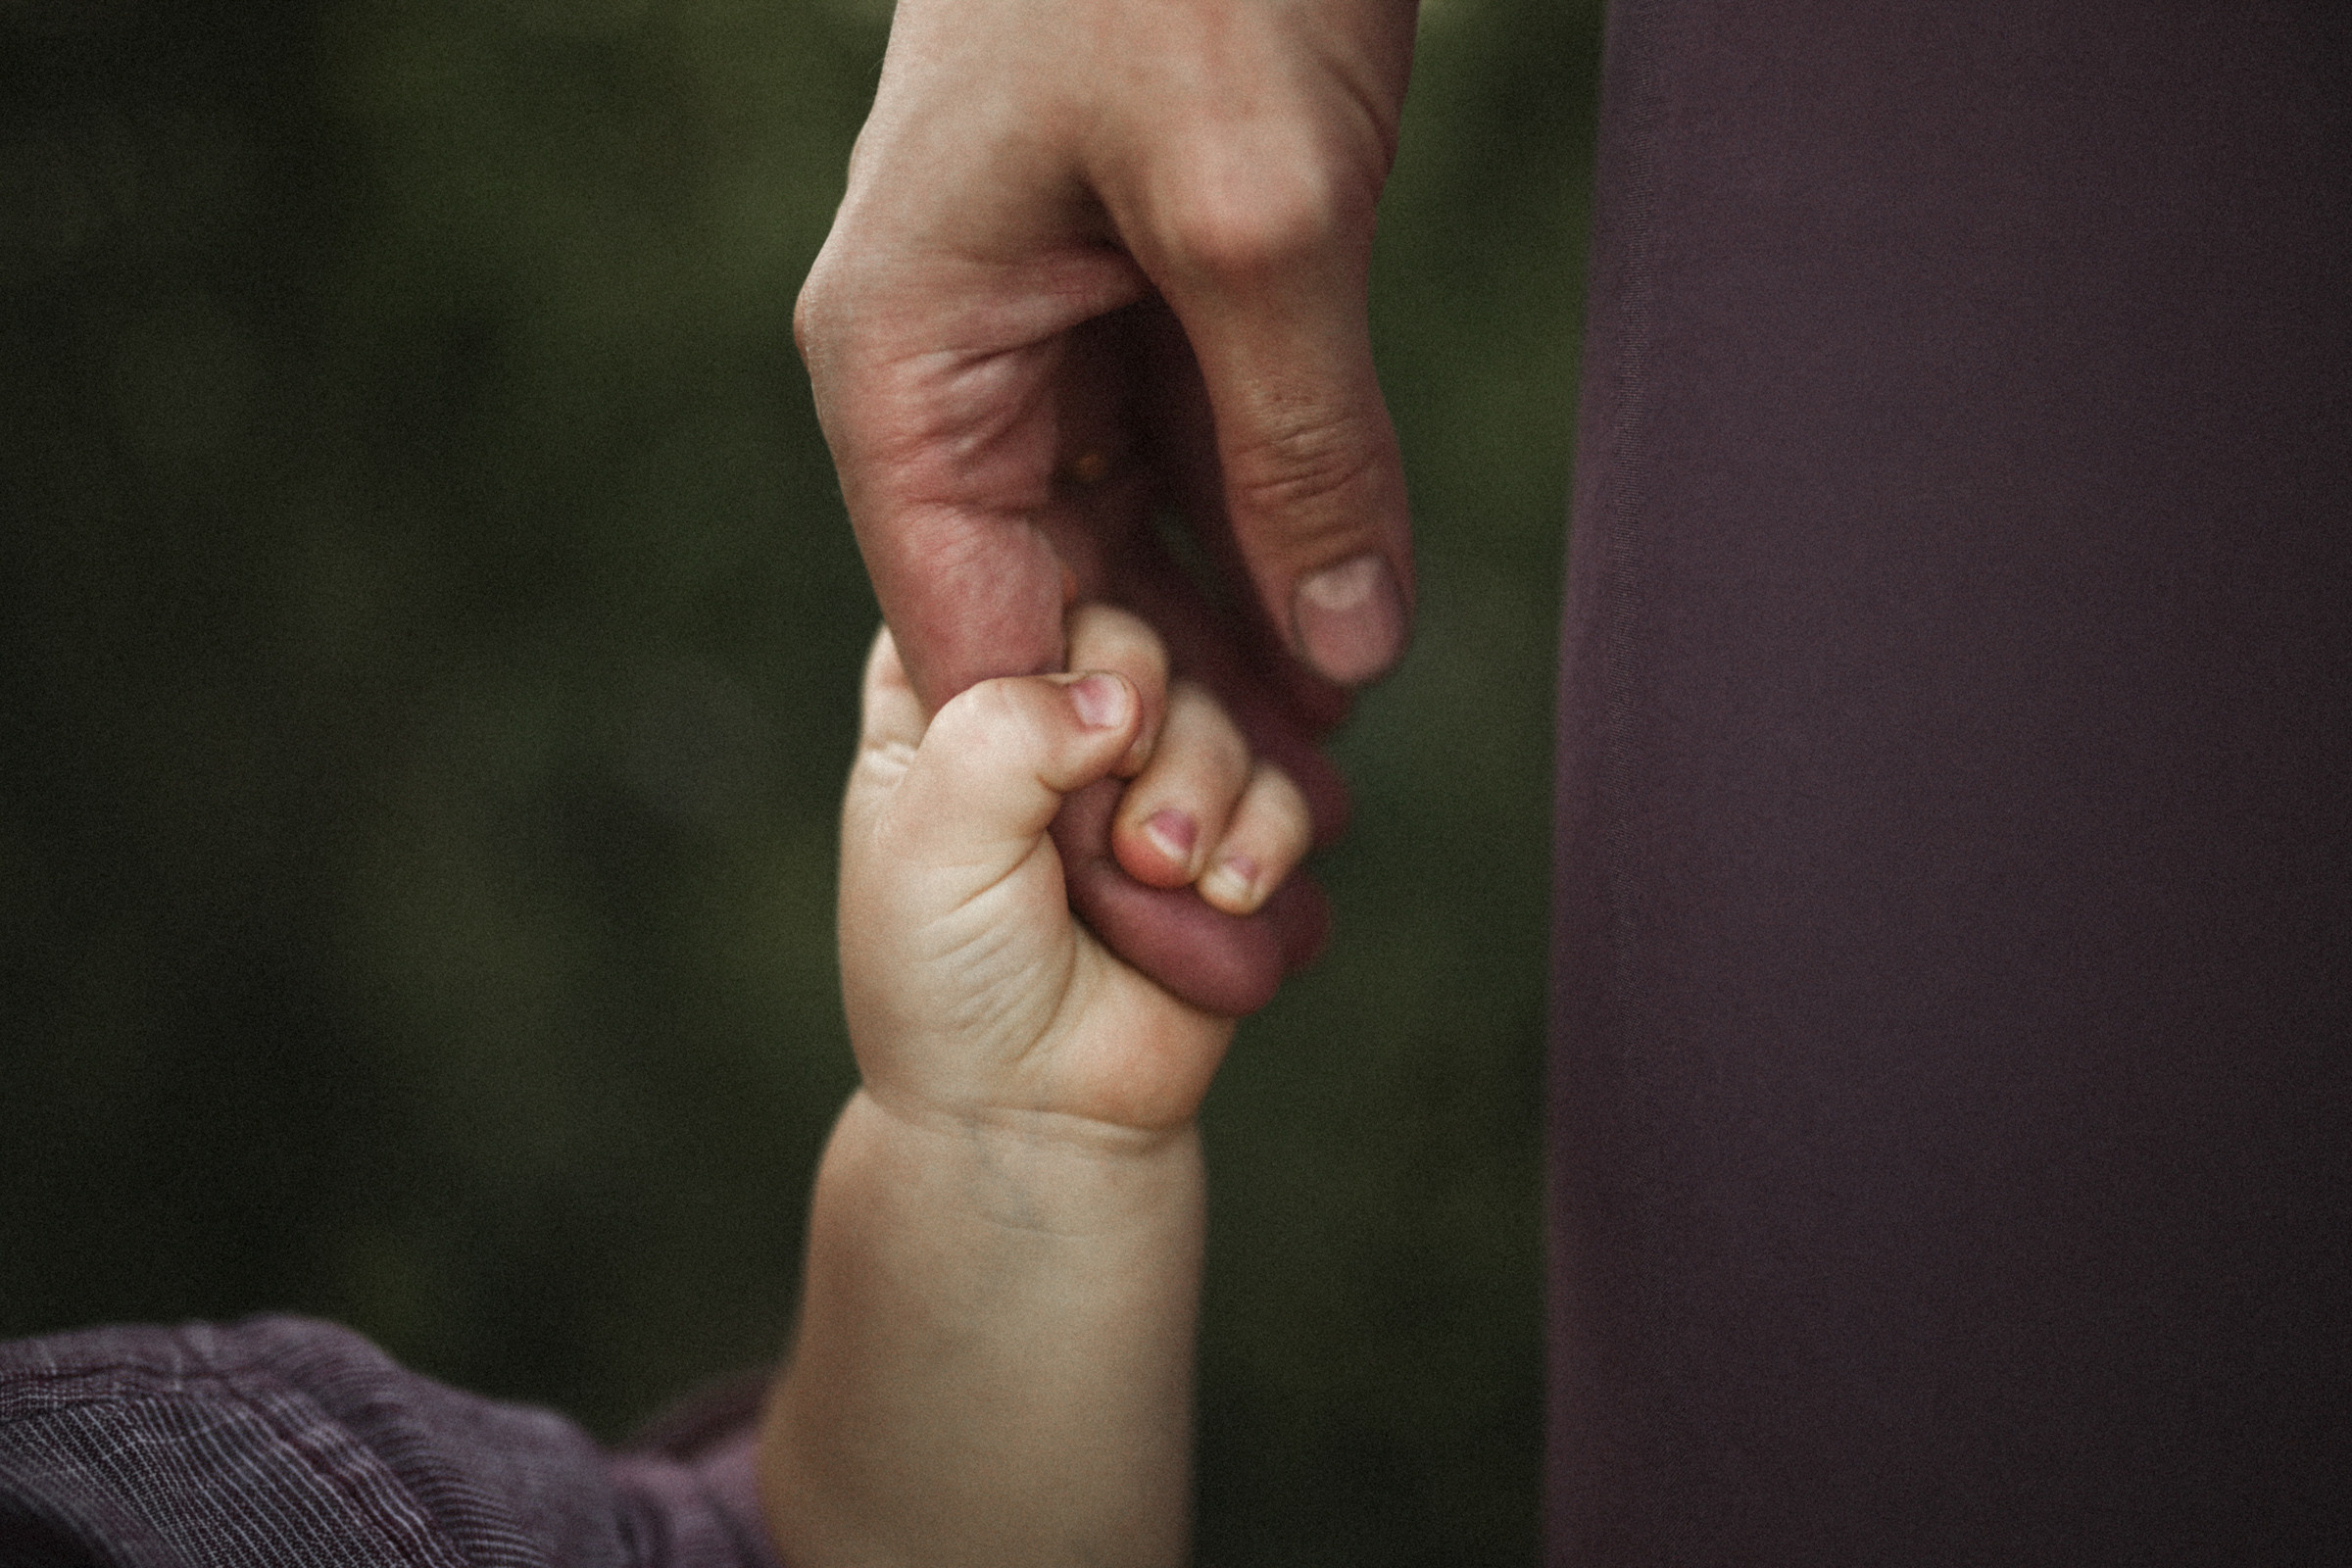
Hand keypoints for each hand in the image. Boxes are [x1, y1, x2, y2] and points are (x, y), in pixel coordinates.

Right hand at [798, 0, 1419, 1007]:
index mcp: (911, 367)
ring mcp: (1051, 338)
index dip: (1078, 782)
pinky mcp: (1147, 300)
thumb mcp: (1259, 214)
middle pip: (1054, 615)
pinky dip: (1266, 561)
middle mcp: (959, 373)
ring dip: (1226, 673)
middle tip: (1283, 896)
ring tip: (1322, 820)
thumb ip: (1300, 448)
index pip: (974, 634)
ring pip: (1133, 553)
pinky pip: (1195, 470)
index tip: (1183, 909)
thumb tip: (1345, 657)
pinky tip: (1339, 665)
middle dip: (1165, 747)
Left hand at [839, 605, 1315, 1131]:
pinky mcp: (1226, 834)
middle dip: (1149, 733)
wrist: (1033, 1115)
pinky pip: (1287, 790)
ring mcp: (1146, 774)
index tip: (1081, 721)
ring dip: (1207, 796)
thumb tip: (1118, 692)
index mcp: (949, 691)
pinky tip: (1219, 900)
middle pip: (1142, 638)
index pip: (1022, 583)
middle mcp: (1052, 715)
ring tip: (1160, 880)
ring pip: (1223, 711)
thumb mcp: (932, 843)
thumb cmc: (947, 981)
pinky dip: (1263, 842)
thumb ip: (1005, 733)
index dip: (1072, 638)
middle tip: (1116, 833)